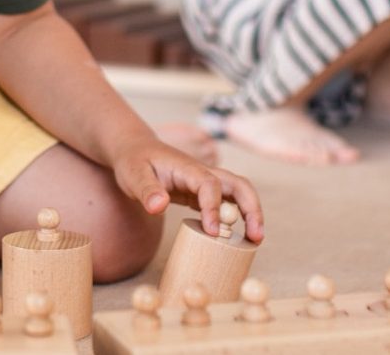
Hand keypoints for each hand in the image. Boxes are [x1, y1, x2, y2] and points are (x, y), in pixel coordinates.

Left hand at [109, 136, 263, 243]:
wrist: (134, 150)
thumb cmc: (133, 161)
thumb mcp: (133, 175)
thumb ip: (147, 190)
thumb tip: (160, 207)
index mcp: (187, 168)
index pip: (209, 185)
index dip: (214, 208)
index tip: (213, 231)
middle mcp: (202, 173)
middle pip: (238, 185)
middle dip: (252, 208)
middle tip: (257, 236)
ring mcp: (204, 183)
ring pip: (237, 193)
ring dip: (251, 213)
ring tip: (255, 240)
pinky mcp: (201, 193)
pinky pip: (226, 203)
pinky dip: (237, 218)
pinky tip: (237, 237)